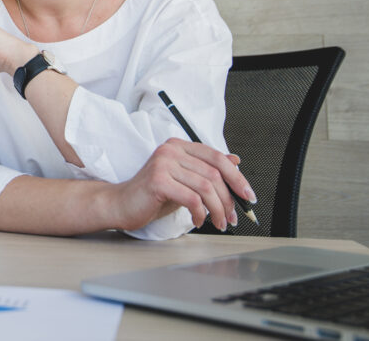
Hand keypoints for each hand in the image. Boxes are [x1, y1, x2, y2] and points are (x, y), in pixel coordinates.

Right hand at [112, 138, 255, 232]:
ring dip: (218, 210)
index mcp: (179, 146)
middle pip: (214, 173)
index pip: (217, 157)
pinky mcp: (158, 181)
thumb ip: (205, 171)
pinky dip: (201, 213)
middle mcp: (171, 150)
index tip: (248, 196)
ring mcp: (163, 164)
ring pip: (206, 188)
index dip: (237, 177)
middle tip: (234, 217)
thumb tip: (235, 161)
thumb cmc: (151, 194)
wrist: (121, 204)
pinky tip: (199, 220)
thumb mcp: (184, 181)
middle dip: (229, 199)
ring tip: (219, 223)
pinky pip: (191, 199)